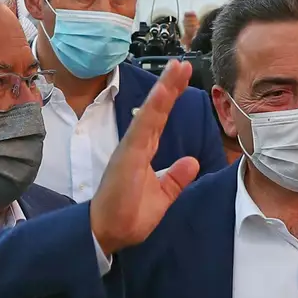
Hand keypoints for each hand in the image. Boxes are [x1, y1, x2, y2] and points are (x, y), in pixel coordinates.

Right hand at [89, 61, 200, 255]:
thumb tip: (191, 162)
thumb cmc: (128, 216)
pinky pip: (142, 130)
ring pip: (149, 114)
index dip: (171, 97)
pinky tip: (163, 94)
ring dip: (163, 90)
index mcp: (143, 152)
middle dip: (169, 85)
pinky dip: (153, 110)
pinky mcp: (127, 158)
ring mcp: (130, 150)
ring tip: (176, 69)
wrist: (107, 235)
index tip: (182, 75)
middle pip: (155, 110)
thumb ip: (175, 179)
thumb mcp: (162, 197)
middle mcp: (135, 146)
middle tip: (181, 62)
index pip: (160, 119)